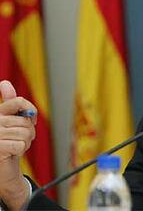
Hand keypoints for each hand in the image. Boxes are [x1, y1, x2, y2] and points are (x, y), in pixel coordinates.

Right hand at [0, 80, 35, 209]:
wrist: (3, 166)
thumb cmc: (9, 141)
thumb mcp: (13, 122)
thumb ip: (11, 104)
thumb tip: (3, 83)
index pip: (18, 101)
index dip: (31, 110)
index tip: (32, 120)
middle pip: (25, 121)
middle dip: (29, 133)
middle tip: (22, 140)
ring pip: (25, 134)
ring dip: (26, 143)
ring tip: (16, 146)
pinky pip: (20, 145)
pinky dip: (21, 150)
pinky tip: (12, 153)